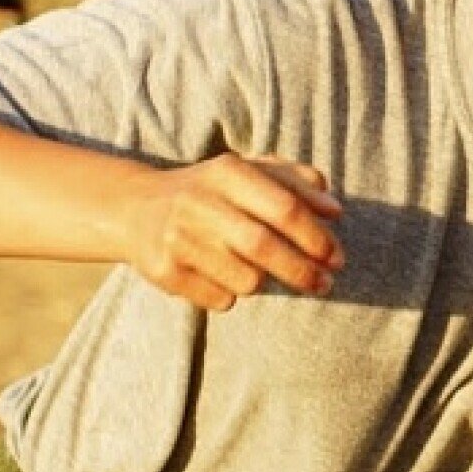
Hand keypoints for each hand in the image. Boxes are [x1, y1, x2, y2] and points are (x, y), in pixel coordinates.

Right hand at [117, 153, 345, 311]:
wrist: (135, 208)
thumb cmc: (213, 191)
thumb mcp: (251, 172)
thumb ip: (297, 183)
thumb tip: (334, 210)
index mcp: (228, 172)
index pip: (285, 208)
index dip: (317, 237)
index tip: (337, 258)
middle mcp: (199, 202)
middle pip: (265, 247)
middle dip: (303, 271)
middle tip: (325, 284)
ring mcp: (176, 238)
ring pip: (246, 279)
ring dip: (266, 281)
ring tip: (262, 271)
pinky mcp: (163, 271)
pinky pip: (220, 298)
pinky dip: (233, 294)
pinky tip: (223, 277)